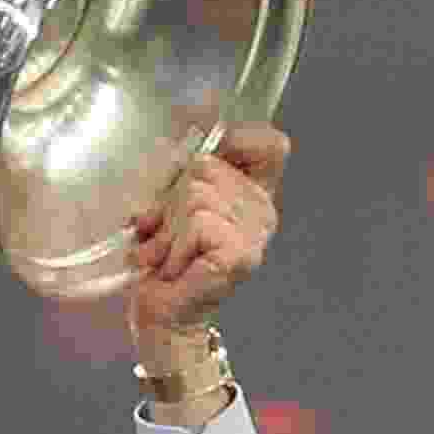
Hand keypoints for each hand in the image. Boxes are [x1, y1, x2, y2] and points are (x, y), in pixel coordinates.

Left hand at [126, 124, 287, 346]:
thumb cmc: (164, 262)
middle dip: (172, 201)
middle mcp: (262, 212)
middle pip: (208, 166)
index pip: (271, 145)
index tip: (212, 151)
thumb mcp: (171, 205)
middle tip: (166, 234)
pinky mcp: (240, 255)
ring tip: (166, 254)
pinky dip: (173, 245)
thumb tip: (187, 117)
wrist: (163, 317)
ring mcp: (254, 235)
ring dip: (166, 229)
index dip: (240, 138)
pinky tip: (174, 267)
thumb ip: (183, 171)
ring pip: (196, 195)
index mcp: (251, 194)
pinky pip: (198, 222)